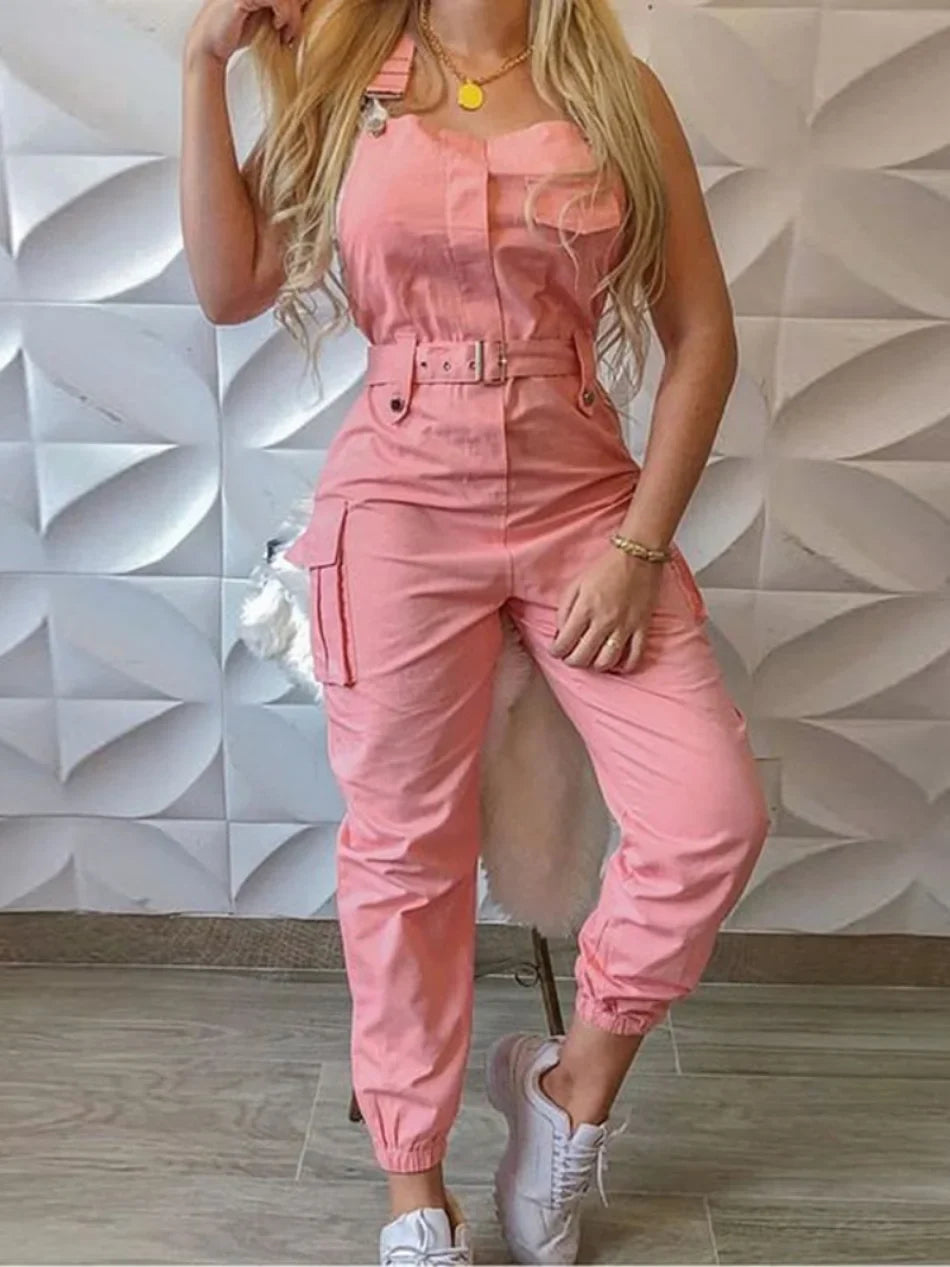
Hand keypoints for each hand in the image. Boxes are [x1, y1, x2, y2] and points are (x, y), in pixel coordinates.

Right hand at [186, 0, 308, 64]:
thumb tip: (307, 2)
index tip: (295, 23)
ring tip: (286, 34)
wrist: (210, 46)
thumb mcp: (267, 15)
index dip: (298, 4)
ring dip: (293, 17)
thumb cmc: (236, 31)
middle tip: (292, 32)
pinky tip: (277, 27)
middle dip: (297, 10)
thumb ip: (283, 6)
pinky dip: (284, 15)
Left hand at [551, 545, 662, 672]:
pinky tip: (619, 665)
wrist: (637, 555)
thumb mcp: (576, 583)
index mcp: (585, 608)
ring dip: (596, 666)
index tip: (557, 650)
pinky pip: (636, 655)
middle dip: (573, 661)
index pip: (565, 643)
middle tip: (572, 657)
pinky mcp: (643, 627)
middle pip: (583, 657)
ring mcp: (625, 626)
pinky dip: (626, 666)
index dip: (556, 651)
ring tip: (593, 660)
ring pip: (607, 661)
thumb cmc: (606, 567)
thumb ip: (564, 609)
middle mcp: (604, 621)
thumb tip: (561, 632)